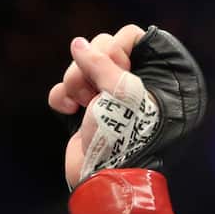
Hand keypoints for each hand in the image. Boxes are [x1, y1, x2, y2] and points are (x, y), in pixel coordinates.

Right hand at [47, 25, 206, 190]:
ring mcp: (107, 97)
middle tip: (96, 90)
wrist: (106, 176)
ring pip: (79, 66)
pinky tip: (67, 109)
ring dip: (75, 82)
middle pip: (100, 47)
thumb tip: (78, 44)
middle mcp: (132, 84)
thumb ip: (103, 63)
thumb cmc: (126, 135)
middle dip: (90, 66)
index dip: (117, 47)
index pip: (132, 37)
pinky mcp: (85, 111)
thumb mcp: (123, 94)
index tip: (119, 67)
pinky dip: (62, 97)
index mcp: (153, 78)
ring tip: (82, 103)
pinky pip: (64, 88)